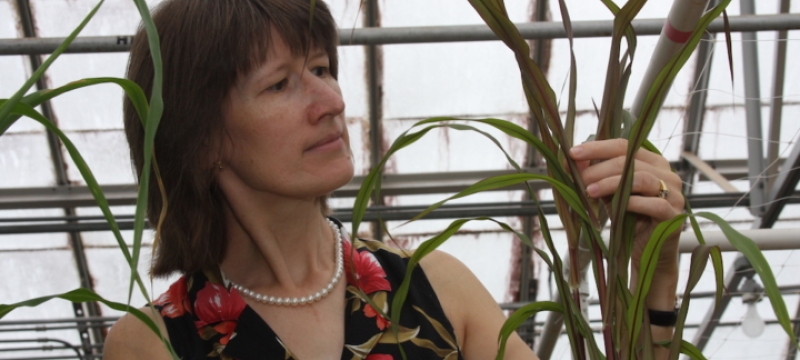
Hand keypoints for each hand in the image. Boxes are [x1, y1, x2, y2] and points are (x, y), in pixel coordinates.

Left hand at [568, 139, 683, 271]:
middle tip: (580, 178)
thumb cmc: (628, 218)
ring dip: (611, 183)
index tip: (573, 153)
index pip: (623, 146)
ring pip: (642, 178)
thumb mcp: (608, 194)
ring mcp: (674, 193)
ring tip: (590, 191)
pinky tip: (616, 206)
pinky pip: (654, 203)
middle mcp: (667, 173)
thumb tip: (572, 160)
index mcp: (652, 161)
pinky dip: (633, 202)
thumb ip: (595, 176)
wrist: (647, 252)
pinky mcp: (674, 215)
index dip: (597, 148)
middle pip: (630, 161)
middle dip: (600, 168)